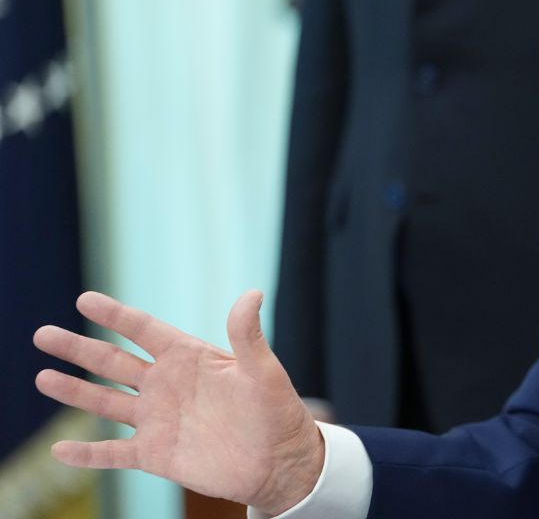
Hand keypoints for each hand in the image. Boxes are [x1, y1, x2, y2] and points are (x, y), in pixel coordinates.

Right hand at [33, 290, 324, 514]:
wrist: (279, 462)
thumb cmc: (277, 411)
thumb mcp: (262, 371)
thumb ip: (247, 336)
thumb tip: (252, 293)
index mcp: (189, 358)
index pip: (144, 330)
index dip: (115, 315)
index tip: (84, 299)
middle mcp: (167, 385)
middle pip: (113, 362)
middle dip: (78, 348)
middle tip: (42, 334)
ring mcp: (158, 420)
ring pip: (106, 402)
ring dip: (74, 391)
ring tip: (42, 377)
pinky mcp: (156, 455)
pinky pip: (113, 453)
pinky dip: (86, 453)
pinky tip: (60, 450)